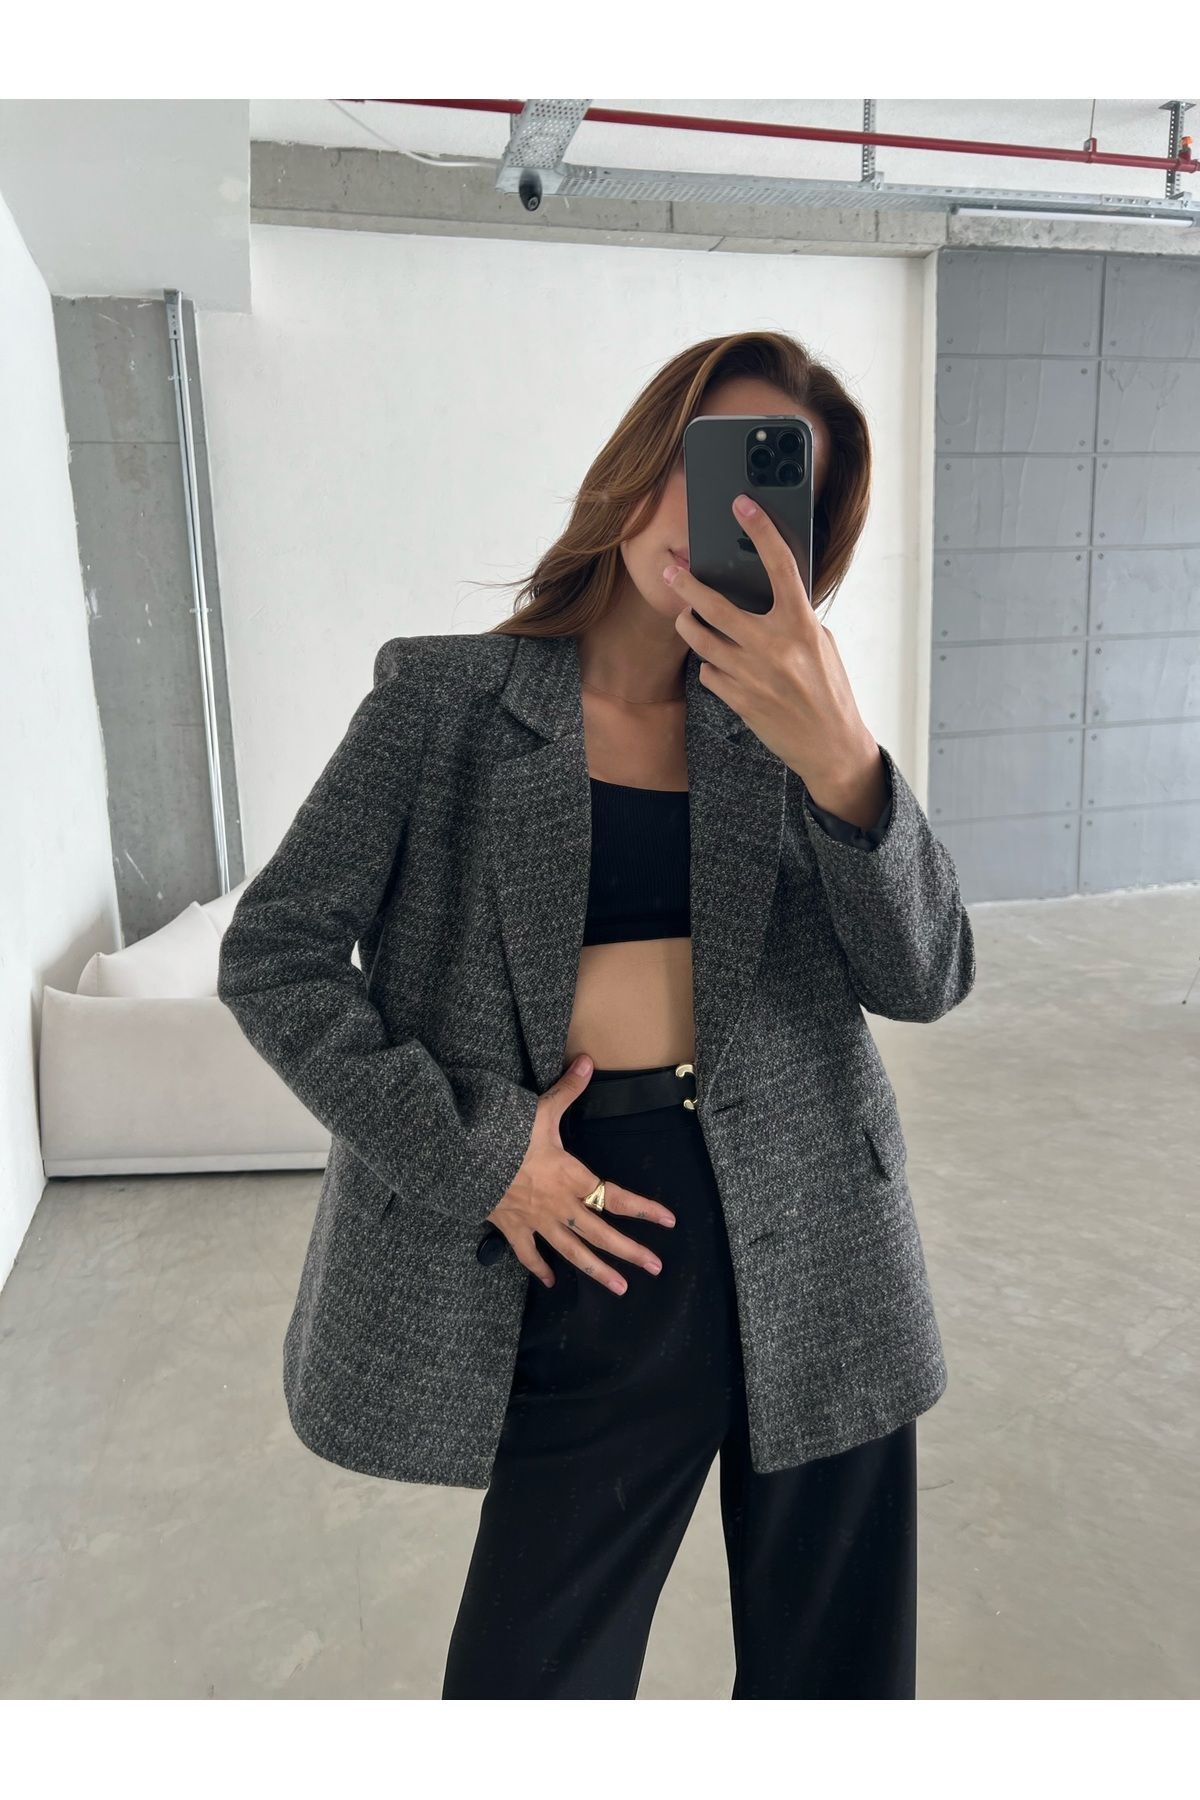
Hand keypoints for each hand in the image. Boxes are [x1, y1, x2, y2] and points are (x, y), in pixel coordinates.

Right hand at [487, 1055, 675, 1291]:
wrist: (464, 1161)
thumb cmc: (504, 1135)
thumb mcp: (540, 1110)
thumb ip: (568, 1089)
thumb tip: (588, 1061)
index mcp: (572, 1177)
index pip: (616, 1197)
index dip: (644, 1209)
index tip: (669, 1222)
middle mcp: (561, 1205)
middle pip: (602, 1233)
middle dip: (630, 1251)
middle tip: (655, 1268)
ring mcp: (537, 1221)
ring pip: (573, 1252)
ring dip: (597, 1271)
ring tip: (620, 1288)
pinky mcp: (513, 1229)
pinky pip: (529, 1255)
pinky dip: (540, 1269)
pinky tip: (552, 1282)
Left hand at [664, 493, 884, 816]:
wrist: (830, 745)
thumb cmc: (829, 690)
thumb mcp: (820, 644)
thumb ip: (792, 618)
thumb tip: (762, 593)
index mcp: (801, 626)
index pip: (779, 566)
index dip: (761, 530)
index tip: (742, 505)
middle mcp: (774, 647)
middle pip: (714, 606)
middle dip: (685, 583)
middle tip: (669, 569)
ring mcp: (751, 675)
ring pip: (699, 638)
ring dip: (689, 623)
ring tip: (687, 616)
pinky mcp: (737, 699)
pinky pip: (709, 672)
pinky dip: (711, 665)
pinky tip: (723, 666)